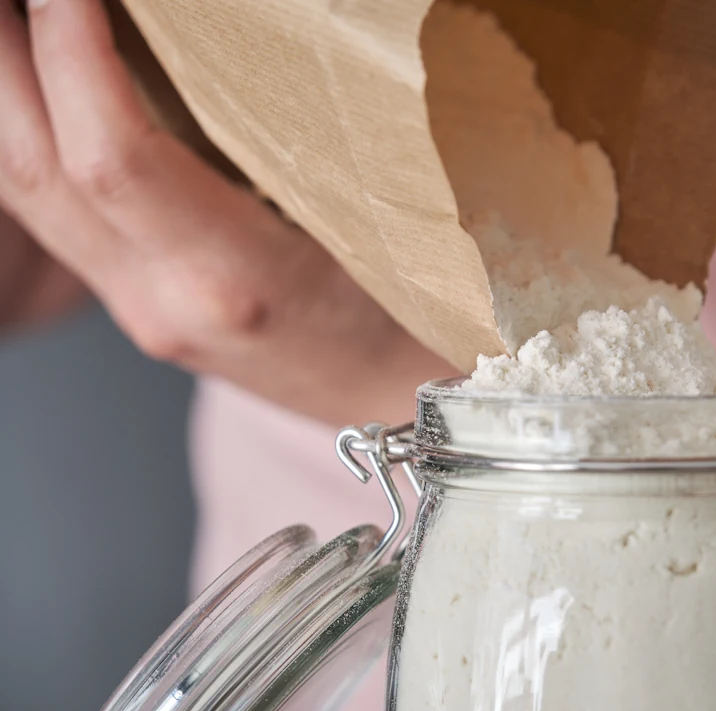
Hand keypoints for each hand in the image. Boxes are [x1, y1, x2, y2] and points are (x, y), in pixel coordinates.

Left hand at [0, 0, 448, 423]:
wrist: (392, 403)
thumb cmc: (411, 320)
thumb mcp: (374, 225)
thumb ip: (296, 138)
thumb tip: (231, 41)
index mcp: (235, 281)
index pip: (114, 159)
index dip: (74, 53)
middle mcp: (163, 301)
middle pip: (31, 169)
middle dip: (8, 56)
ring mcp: (135, 308)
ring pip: (22, 190)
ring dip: (4, 90)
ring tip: (16, 22)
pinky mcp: (129, 301)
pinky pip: (45, 208)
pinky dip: (27, 130)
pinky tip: (38, 82)